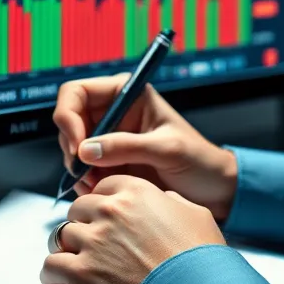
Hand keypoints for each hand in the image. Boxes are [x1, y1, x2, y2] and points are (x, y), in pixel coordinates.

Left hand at [40, 173, 225, 283]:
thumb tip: (162, 200)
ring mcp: (94, 241)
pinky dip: (51, 276)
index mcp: (136, 191)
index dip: (103, 201)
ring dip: (67, 249)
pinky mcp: (82, 273)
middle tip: (91, 240)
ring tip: (73, 261)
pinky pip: (51, 267)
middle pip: (79, 209)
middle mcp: (110, 210)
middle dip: (83, 223)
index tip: (103, 214)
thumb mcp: (195, 213)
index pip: (104, 186)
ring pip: (61, 236)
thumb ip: (171, 201)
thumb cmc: (199, 257)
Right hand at [53, 75, 238, 220]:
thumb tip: (85, 150)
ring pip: (72, 149)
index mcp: (128, 94)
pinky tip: (100, 191)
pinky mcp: (109, 165)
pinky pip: (81, 171)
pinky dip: (83, 182)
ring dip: (77, 169)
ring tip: (98, 185)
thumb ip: (126, 146)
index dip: (69, 115)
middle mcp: (114, 113)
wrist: (214, 191)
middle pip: (69, 121)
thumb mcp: (166, 150)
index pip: (77, 91)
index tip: (77, 146)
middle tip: (84, 172)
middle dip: (71, 147)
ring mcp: (110, 140)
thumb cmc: (199, 161)